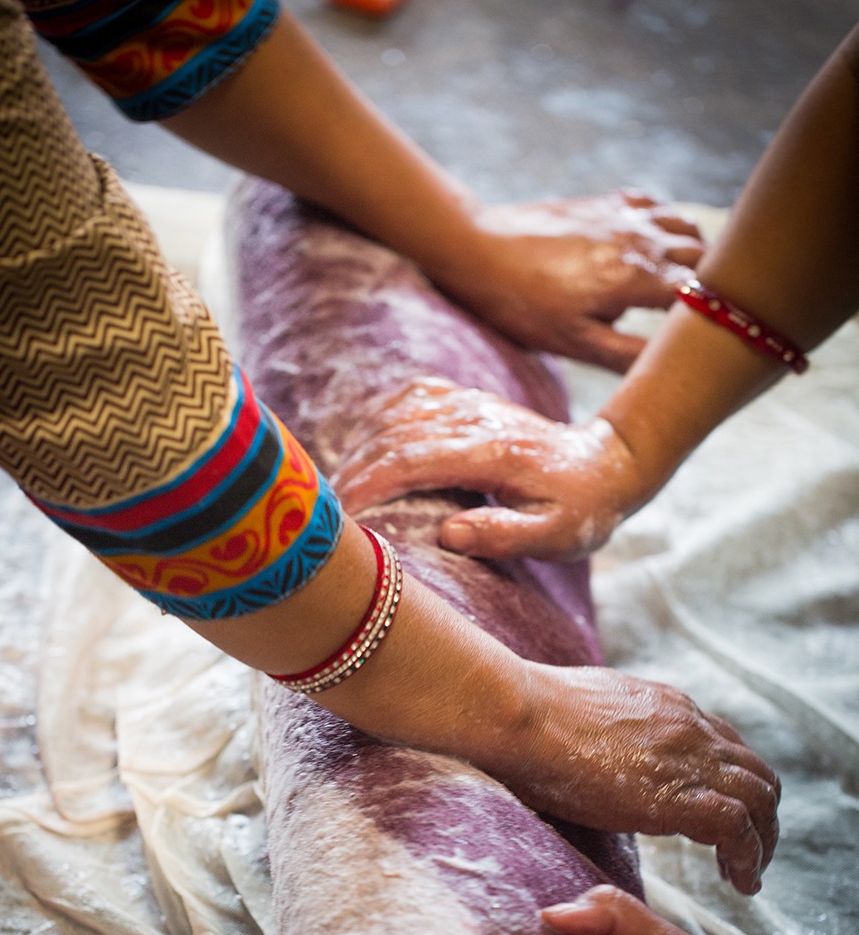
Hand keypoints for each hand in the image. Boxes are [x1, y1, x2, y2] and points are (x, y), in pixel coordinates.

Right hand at [334, 378, 641, 560]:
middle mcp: (475, 419)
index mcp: (491, 453)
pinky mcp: (467, 401)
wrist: (607, 464)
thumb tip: (448, 535)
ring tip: (339, 490)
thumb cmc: (580, 511)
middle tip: (328, 514)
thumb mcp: (556, 536)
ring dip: (361, 449)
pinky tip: (365, 448)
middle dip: (353, 472)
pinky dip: (379, 421)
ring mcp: (470, 405)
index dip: (369, 486)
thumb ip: (506, 535)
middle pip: (392, 436)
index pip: (411, 460)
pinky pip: (409, 399)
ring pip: (395, 415)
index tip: (343, 517)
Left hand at [438, 190, 702, 370]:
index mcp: (633, 280)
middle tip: (706, 314)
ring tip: (687, 282)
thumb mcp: (572, 343)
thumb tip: (670, 372)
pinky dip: (667, 222)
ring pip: (684, 227)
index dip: (713, 316)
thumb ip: (626, 356)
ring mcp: (623, 216)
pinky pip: (655, 204)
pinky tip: (655, 243)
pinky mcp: (606, 203)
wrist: (478, 250)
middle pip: (701, 257)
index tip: (716, 337)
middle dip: (712, 283)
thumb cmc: (522, 307)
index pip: (700, 295)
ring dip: (694, 251)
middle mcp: (637, 241)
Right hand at [511, 665, 779, 895]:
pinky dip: (747, 858)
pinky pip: (738, 829)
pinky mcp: (677, 796)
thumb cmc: (526, 713)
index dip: (730, 781)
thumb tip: (583, 746)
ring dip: (761, 841)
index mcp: (665, 707)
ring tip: (748, 876)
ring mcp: (688, 758)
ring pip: (760, 799)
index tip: (720, 814)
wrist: (519, 714)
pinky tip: (738, 883)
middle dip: (760, 813)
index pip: (722, 743)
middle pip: (754, 771)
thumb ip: (601, 728)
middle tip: (747, 851)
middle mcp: (688, 728)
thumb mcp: (581, 708)